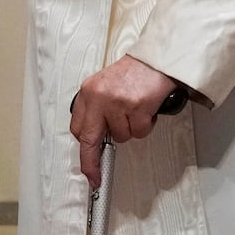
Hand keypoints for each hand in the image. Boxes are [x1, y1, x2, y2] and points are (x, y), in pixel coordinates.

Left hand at [70, 55, 179, 188]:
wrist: (156, 60)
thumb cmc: (134, 73)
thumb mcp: (105, 87)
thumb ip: (97, 110)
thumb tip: (96, 138)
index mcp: (89, 92)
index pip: (78, 128)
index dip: (83, 150)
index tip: (87, 164)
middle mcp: (99, 96)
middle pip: (89, 140)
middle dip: (92, 161)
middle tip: (95, 174)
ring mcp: (117, 102)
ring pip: (122, 136)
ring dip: (132, 129)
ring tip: (136, 111)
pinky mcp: (136, 106)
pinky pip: (140, 131)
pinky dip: (146, 124)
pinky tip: (146, 109)